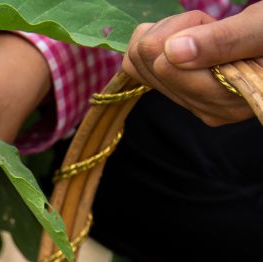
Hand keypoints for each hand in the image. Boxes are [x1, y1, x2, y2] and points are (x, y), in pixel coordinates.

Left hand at [128, 7, 262, 125]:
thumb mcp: (260, 27)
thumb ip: (223, 40)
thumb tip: (172, 52)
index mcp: (229, 100)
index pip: (166, 65)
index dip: (184, 30)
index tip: (213, 24)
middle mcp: (208, 109)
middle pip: (147, 62)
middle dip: (175, 31)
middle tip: (210, 27)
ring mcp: (191, 103)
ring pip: (138, 63)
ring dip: (168, 35)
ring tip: (206, 34)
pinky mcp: (178, 93)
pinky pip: (140, 66)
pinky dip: (162, 42)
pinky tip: (193, 41)